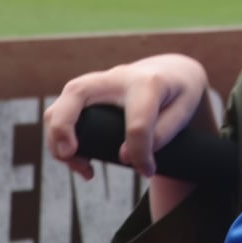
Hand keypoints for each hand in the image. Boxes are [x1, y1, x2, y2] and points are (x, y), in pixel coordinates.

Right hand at [44, 54, 214, 182]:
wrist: (170, 72)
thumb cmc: (177, 94)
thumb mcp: (184, 111)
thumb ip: (162, 134)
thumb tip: (123, 157)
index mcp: (147, 83)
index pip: (137, 124)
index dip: (140, 154)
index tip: (147, 171)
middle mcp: (115, 77)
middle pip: (76, 93)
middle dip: (63, 127)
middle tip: (71, 155)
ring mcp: (95, 83)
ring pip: (59, 106)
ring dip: (57, 140)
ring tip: (83, 167)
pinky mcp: (83, 95)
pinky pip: (59, 115)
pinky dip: (59, 141)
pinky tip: (80, 160)